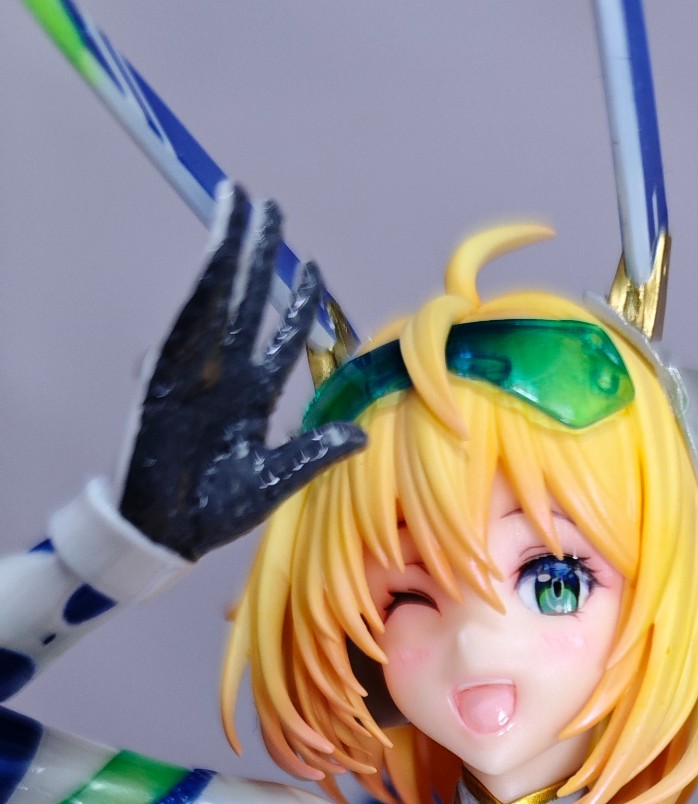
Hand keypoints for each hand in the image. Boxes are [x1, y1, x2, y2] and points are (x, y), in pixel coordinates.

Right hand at [117, 183, 364, 560]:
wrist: (167, 533)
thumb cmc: (217, 511)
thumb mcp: (276, 480)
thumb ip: (313, 453)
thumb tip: (360, 433)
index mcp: (253, 394)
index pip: (281, 336)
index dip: (297, 301)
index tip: (312, 265)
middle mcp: (225, 372)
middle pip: (244, 297)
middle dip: (254, 250)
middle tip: (266, 203)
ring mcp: (194, 370)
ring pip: (213, 297)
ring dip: (225, 251)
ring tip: (235, 205)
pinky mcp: (164, 378)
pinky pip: (182, 328)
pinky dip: (196, 298)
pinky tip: (212, 263)